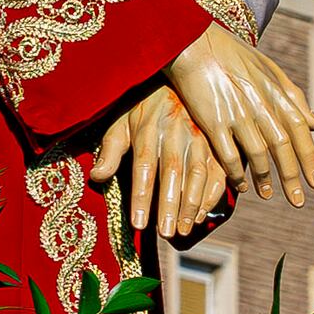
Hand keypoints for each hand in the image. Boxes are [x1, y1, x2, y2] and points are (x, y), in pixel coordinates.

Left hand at [92, 86, 238, 241]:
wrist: (177, 80)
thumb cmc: (142, 109)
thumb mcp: (121, 123)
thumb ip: (110, 150)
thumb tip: (96, 176)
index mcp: (149, 129)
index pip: (144, 166)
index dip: (141, 196)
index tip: (138, 223)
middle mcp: (176, 133)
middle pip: (172, 172)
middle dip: (169, 205)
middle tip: (165, 233)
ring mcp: (198, 138)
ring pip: (198, 173)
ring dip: (192, 204)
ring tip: (183, 230)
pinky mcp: (214, 143)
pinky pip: (218, 170)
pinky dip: (212, 194)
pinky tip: (202, 214)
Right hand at [162, 23, 313, 213]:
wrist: (191, 41)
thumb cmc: (230, 54)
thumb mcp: (268, 69)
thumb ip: (293, 97)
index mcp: (275, 91)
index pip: (299, 130)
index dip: (309, 159)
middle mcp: (260, 104)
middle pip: (283, 148)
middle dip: (292, 177)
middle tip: (298, 202)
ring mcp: (236, 113)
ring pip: (258, 155)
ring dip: (265, 179)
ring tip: (267, 195)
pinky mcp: (212, 121)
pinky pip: (229, 155)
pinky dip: (236, 174)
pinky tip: (240, 185)